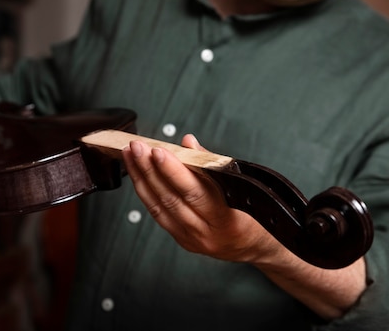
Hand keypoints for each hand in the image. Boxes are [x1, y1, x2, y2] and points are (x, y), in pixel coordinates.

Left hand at [122, 134, 279, 263]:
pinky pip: (158, 215)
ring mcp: (192, 239)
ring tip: (130, 156)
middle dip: (149, 170)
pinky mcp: (182, 241)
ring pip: (159, 207)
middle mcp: (206, 233)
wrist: (258, 246)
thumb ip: (211, 164)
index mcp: (225, 219)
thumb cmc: (253, 212)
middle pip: (171, 198)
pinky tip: (138, 176)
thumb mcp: (241, 186)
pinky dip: (146, 193)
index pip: (194, 192)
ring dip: (142, 179)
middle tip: (136, 147)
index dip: (172, 171)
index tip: (157, 150)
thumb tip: (188, 142)